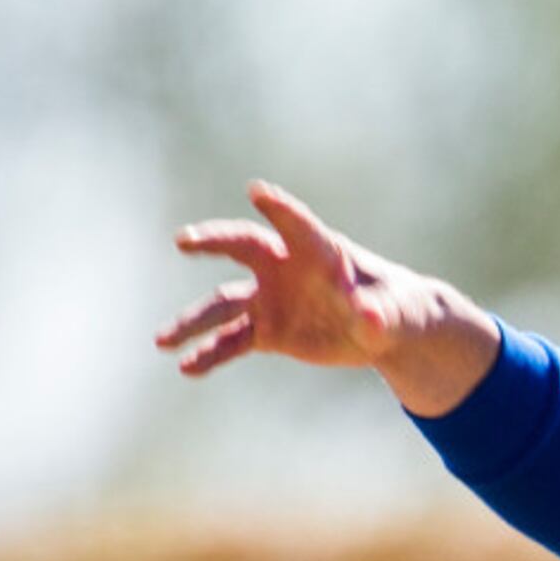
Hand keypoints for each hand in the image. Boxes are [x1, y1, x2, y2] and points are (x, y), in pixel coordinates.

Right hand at [155, 181, 499, 415]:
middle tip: (183, 241)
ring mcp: (271, 298)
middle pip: (242, 246)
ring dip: (193, 322)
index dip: (282, 210)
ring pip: (223, 304)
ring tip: (162, 341)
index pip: (299, 226)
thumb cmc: (397, 308)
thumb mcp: (396, 314)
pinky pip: (231, 341)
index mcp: (322, 252)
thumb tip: (368, 316)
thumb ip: (379, 315)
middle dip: (214, 242)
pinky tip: (188, 368)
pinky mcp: (268, 329)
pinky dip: (210, 354)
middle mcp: (286, 267)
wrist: (386, 330)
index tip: (259, 191)